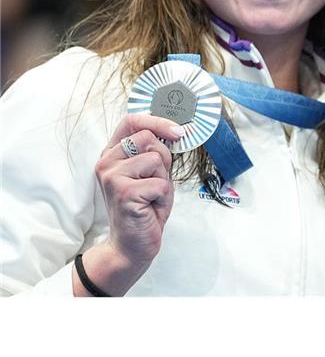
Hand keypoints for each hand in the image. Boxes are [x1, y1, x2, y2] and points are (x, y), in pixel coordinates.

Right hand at [76, 114, 182, 295]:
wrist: (132, 244)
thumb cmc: (145, 207)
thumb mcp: (152, 172)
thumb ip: (155, 151)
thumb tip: (175, 129)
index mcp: (112, 153)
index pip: (132, 121)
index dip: (157, 121)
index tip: (178, 130)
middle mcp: (106, 162)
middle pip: (148, 138)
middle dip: (162, 159)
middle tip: (155, 181)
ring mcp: (112, 176)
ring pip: (156, 159)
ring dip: (162, 179)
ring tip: (150, 195)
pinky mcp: (124, 192)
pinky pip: (160, 183)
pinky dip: (163, 196)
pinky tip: (149, 206)